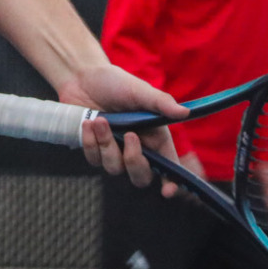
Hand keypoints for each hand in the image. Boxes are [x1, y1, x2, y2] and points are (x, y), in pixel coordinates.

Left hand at [59, 63, 188, 192]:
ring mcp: (115, 151)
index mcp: (155, 137)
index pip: (168, 167)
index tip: (167, 191)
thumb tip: (185, 112)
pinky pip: (94, 159)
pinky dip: (90, 142)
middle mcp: (137, 148)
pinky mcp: (94, 150)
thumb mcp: (140, 91)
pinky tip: (88, 123)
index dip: (171, 183)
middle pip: (140, 176)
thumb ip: (161, 103)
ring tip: (100, 120)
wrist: (83, 77)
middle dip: (134, 161)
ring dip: (107, 144)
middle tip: (129, 136)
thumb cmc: (116, 83)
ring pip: (114, 168)